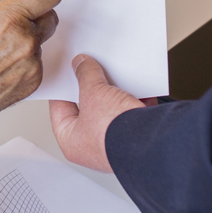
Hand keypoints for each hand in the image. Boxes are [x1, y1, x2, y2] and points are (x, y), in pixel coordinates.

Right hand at [0, 0, 61, 168]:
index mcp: (9, 18)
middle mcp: (25, 39)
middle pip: (50, 16)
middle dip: (37, 12)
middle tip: (15, 17)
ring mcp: (31, 63)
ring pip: (39, 40)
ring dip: (26, 38)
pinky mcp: (33, 82)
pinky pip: (35, 62)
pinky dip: (23, 59)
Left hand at [49, 55, 155, 172]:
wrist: (151, 143)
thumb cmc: (115, 133)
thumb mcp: (93, 93)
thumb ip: (85, 75)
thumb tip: (81, 64)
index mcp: (72, 142)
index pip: (59, 110)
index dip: (62, 88)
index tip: (65, 73)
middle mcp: (93, 148)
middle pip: (87, 109)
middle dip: (92, 89)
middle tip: (90, 69)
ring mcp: (116, 145)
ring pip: (112, 111)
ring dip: (115, 93)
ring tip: (114, 74)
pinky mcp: (138, 139)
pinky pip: (133, 116)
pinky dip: (136, 101)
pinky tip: (137, 86)